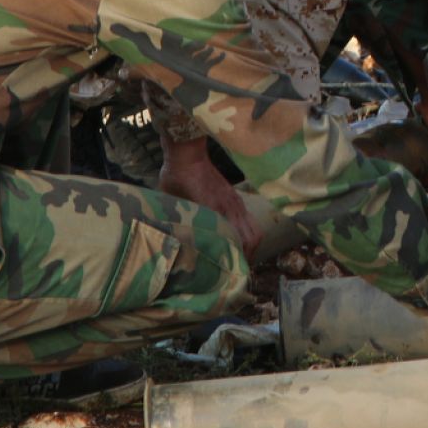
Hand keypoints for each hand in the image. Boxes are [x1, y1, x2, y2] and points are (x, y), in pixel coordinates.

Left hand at [158, 140, 262, 260]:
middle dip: (248, 257)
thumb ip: (178, 220)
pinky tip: (236, 240)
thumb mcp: (173, 203)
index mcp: (217, 212)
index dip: (236, 261)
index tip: (230, 275)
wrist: (188, 152)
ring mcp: (237, 202)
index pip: (236, 242)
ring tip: (239, 258)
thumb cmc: (177, 177)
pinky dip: (248, 234)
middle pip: (253, 239)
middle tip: (236, 271)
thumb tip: (172, 241)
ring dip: (251, 246)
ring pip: (255, 230)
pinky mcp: (236, 198)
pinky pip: (250, 221)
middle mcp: (232, 209)